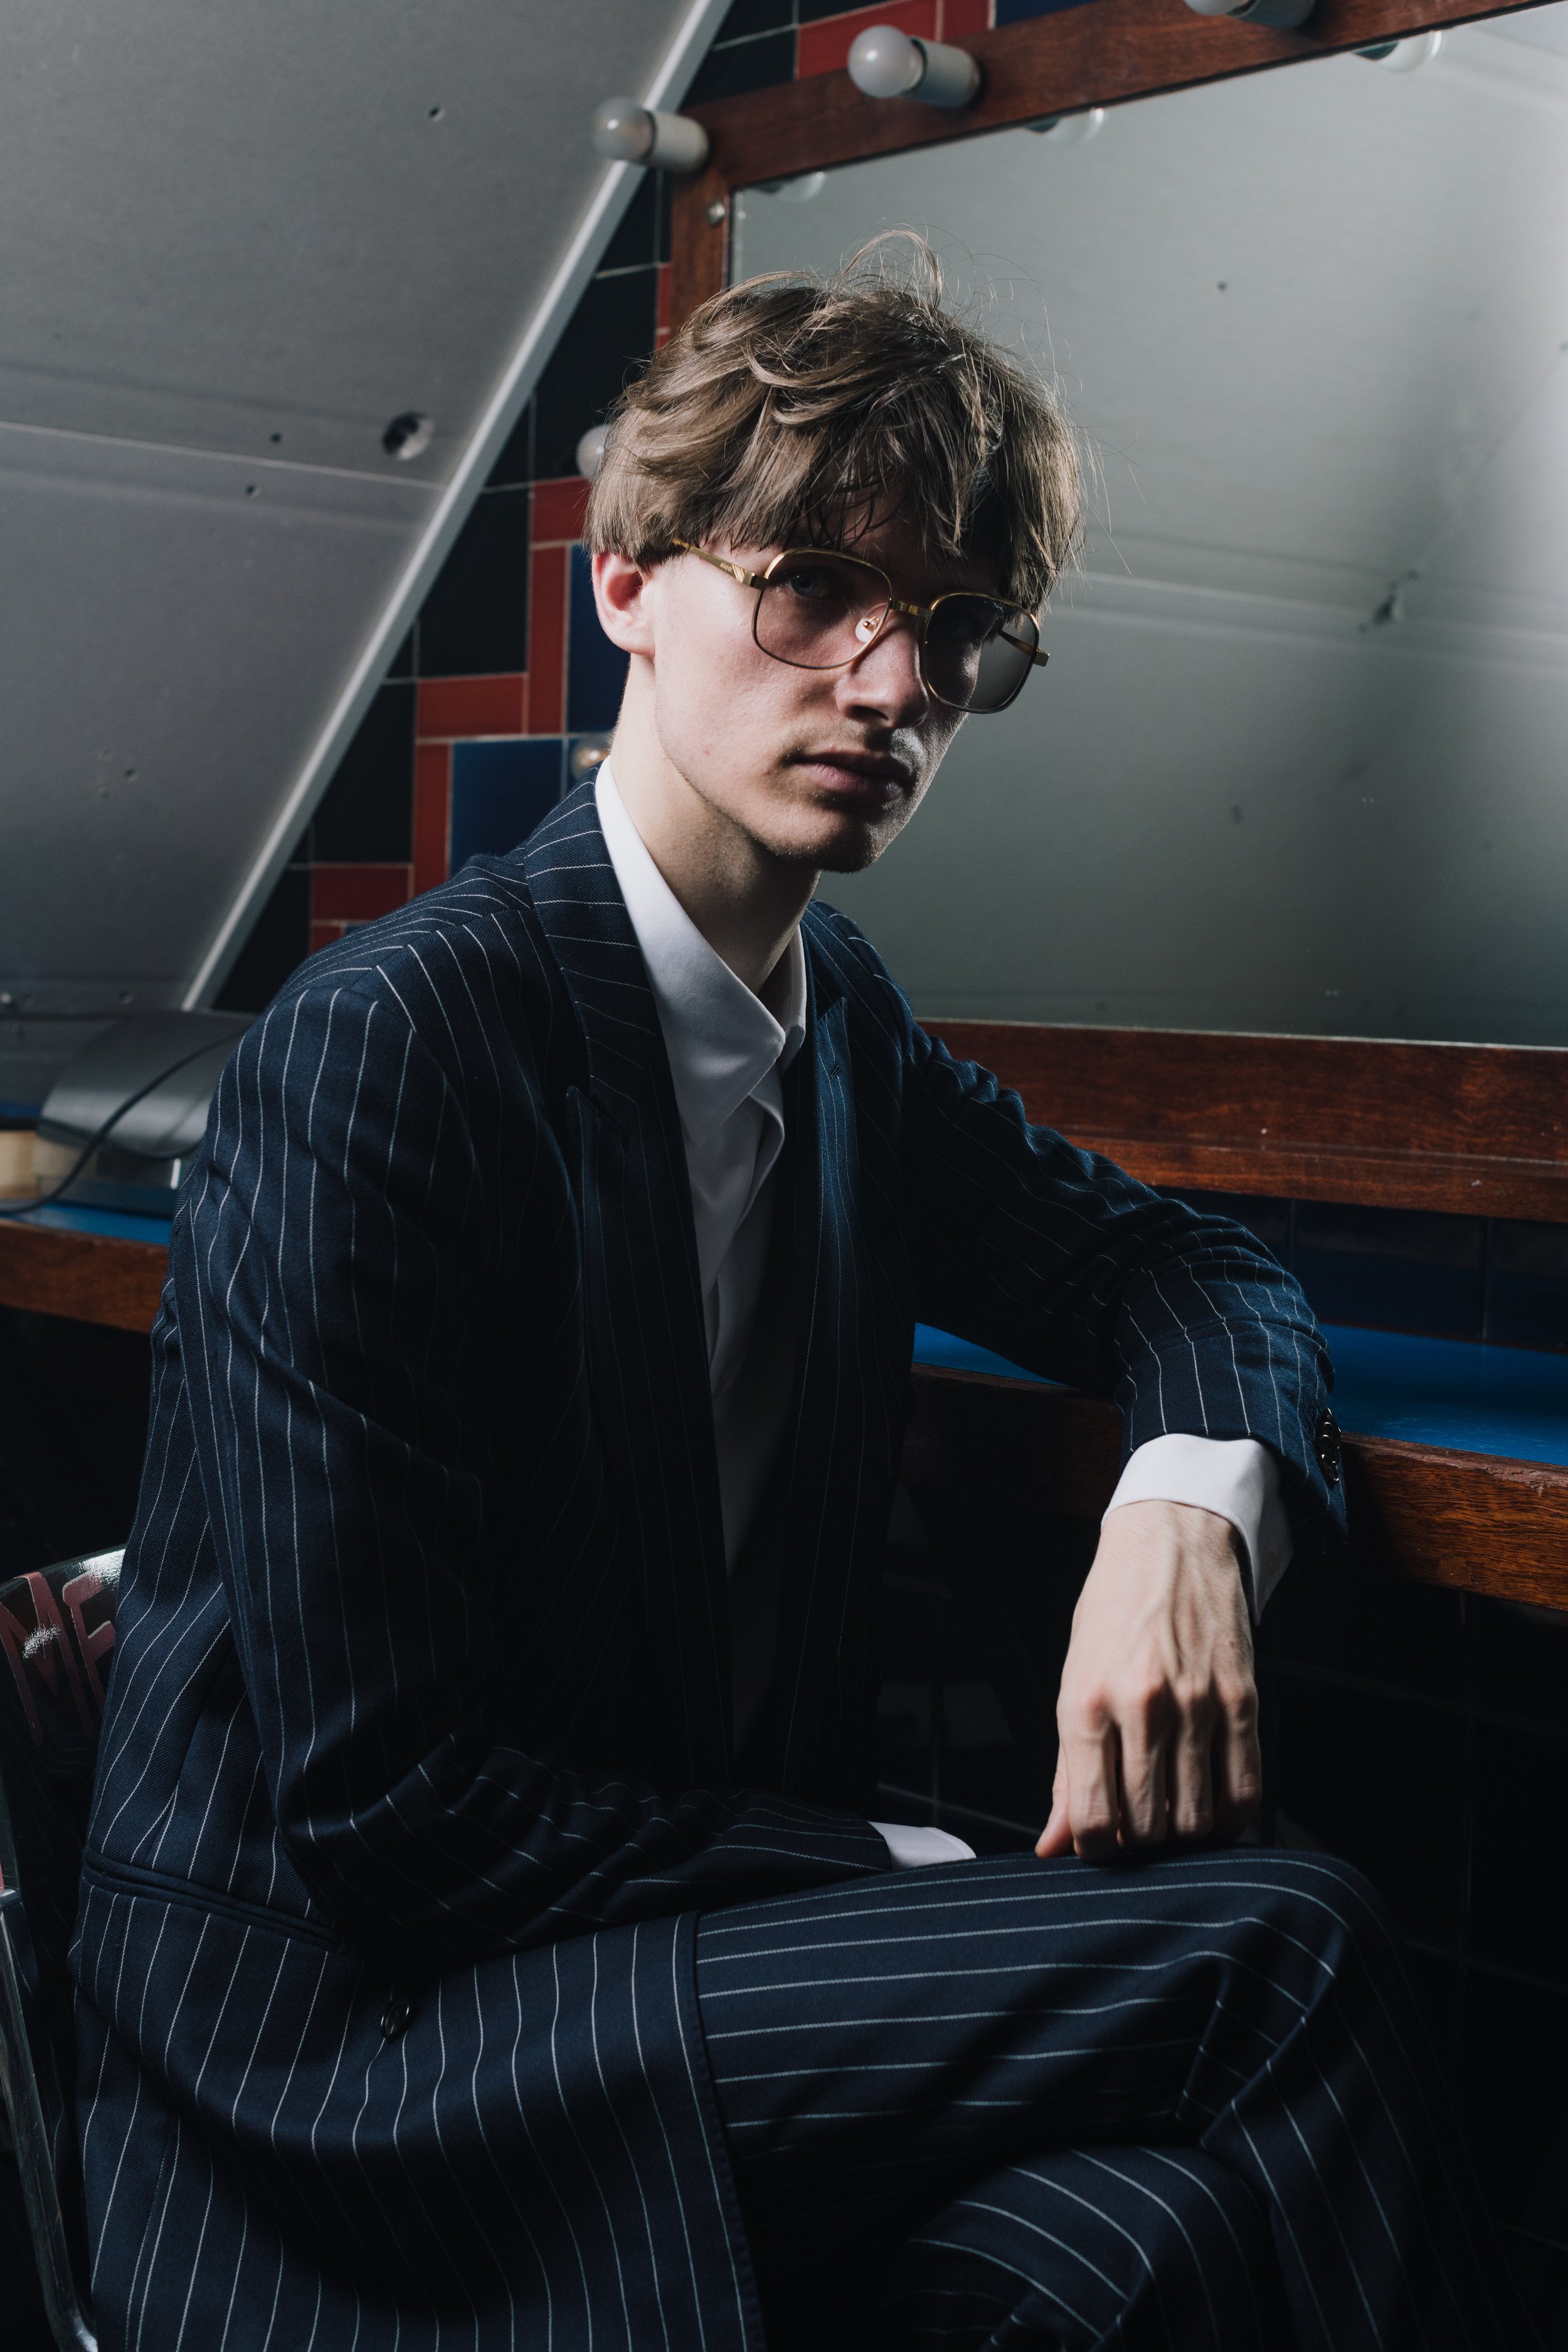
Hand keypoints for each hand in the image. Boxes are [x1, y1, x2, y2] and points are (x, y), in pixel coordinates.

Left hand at [1034, 1500, 1259, 1862]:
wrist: (1170, 1540)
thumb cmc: (1112, 1612)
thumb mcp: (1073, 1680)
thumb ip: (1065, 1770)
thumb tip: (1052, 1847)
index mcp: (1084, 1702)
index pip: (1093, 1819)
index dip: (1096, 1851)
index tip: (1102, 1843)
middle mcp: (1140, 1706)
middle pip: (1146, 1827)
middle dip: (1140, 1841)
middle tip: (1138, 1820)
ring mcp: (1197, 1704)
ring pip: (1195, 1819)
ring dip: (1183, 1829)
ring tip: (1172, 1805)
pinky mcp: (1242, 1700)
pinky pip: (1244, 1791)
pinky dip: (1228, 1816)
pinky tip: (1212, 1803)